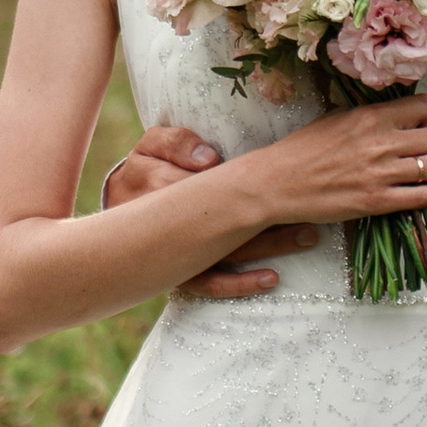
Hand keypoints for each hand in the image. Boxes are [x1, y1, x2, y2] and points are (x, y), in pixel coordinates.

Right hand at [101, 121, 319, 299]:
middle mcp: (165, 222)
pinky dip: (238, 284)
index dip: (237, 180)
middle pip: (221, 218)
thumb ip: (175, 141)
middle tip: (310, 210)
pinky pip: (207, 284)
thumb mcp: (151, 145)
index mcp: (156, 182)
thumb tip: (208, 159)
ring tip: (306, 237)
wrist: (115, 217)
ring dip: (268, 246)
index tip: (276, 173)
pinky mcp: (178, 274)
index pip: (201, 180)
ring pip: (222, 251)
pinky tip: (271, 278)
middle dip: (267, 214)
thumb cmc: (144, 170)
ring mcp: (173, 252)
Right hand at [247, 93, 426, 224]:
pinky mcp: (378, 202)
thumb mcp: (335, 118)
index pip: (426, 106)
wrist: (279, 182)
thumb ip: (368, 115)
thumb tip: (392, 113)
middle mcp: (381, 142)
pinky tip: (416, 192)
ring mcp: (381, 174)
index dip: (426, 115)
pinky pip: (424, 196)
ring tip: (415, 174)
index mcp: (370, 117)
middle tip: (416, 151)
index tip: (416, 124)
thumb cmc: (303, 149)